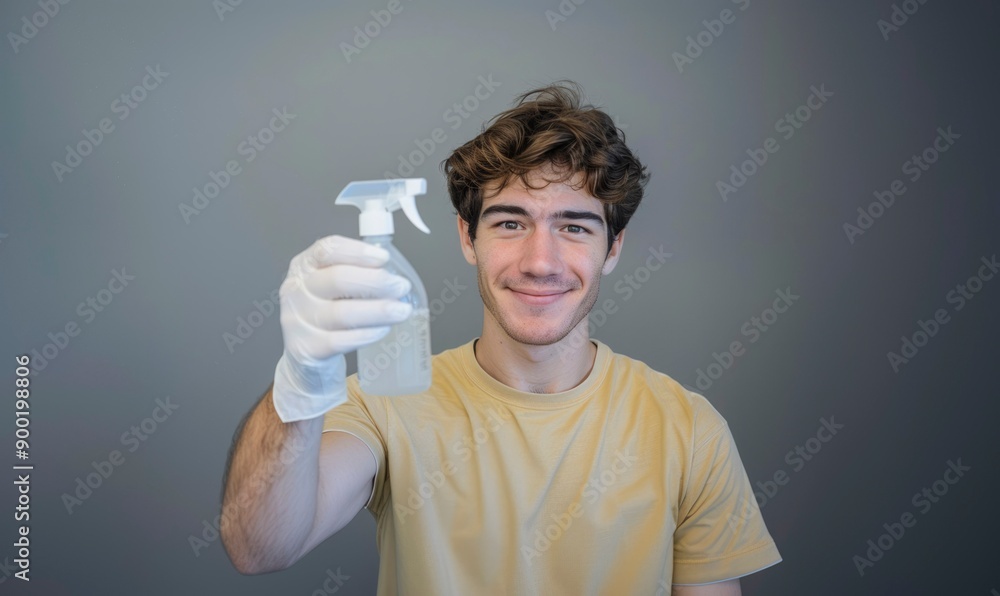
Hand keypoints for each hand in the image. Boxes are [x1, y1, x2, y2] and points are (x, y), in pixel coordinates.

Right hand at [271, 235, 412, 421]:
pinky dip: (366, 334)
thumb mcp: (332, 289)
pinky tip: (383, 330)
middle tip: (401, 287)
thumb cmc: (326, 316)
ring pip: (341, 312)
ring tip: (402, 311)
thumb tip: (392, 272)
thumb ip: (355, 273)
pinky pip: (340, 340)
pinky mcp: (305, 348)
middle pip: (337, 279)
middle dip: (376, 282)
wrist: (304, 359)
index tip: (384, 258)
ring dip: (378, 310)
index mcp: (304, 266)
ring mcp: (296, 320)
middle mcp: (296, 289)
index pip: (327, 250)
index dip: (357, 251)